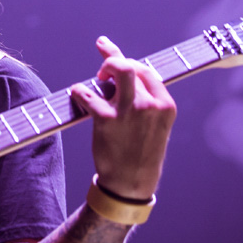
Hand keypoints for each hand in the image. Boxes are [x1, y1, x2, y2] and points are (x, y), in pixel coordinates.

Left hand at [70, 36, 176, 199]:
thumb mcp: (156, 126)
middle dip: (114, 59)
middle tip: (103, 70)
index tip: (118, 60)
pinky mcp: (107, 119)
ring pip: (117, 69)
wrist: (130, 183)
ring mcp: (129, 110)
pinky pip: (89, 93)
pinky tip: (77, 94)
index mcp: (165, 105)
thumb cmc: (141, 152)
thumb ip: (147, 102)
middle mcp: (150, 104)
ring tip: (97, 77)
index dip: (131, 63)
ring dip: (104, 67)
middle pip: (131, 66)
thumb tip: (127, 77)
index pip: (148, 71)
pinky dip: (79, 91)